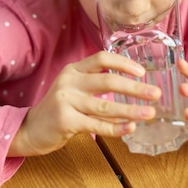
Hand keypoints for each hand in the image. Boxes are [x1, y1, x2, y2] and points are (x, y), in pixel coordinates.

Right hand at [9, 51, 160, 156]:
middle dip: (135, 88)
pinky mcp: (66, 121)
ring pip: (105, 106)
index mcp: (74, 69)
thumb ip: (96, 83)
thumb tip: (132, 84)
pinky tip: (131, 128)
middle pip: (108, 81)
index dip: (124, 63)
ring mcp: (66, 101)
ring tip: (150, 113)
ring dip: (131, 110)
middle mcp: (69, 82)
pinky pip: (97, 125)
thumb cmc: (59, 108)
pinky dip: (117, 128)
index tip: (142, 72)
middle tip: (156, 94)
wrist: (31, 129)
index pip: (102, 58)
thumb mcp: (74, 87)